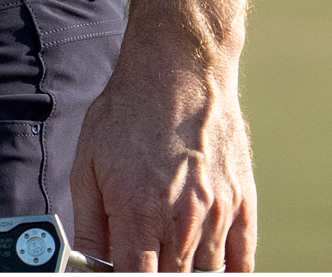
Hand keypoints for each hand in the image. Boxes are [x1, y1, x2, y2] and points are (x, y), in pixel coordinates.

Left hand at [71, 39, 256, 269]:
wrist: (179, 74)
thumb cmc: (126, 115)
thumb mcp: (88, 164)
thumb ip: (90, 223)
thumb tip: (88, 263)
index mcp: (137, 210)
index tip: (118, 276)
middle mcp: (182, 218)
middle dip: (154, 274)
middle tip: (141, 260)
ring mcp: (218, 213)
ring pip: (205, 273)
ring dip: (185, 272)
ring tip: (167, 256)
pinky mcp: (243, 204)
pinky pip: (243, 261)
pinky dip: (227, 273)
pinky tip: (208, 270)